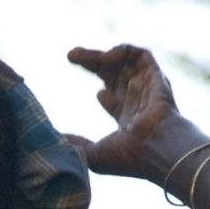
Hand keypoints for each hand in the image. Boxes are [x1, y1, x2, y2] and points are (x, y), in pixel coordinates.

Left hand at [66, 44, 179, 178]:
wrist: (155, 149)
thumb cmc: (128, 158)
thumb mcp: (92, 155)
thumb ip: (75, 145)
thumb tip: (54, 140)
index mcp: (128, 119)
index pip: (116, 99)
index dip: (102, 92)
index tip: (96, 94)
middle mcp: (138, 101)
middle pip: (114, 75)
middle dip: (92, 64)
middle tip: (70, 55)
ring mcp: (147, 87)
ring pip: (123, 62)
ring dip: (99, 55)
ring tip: (75, 55)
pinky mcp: (155, 75)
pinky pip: (141, 55)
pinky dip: (123, 50)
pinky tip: (105, 58)